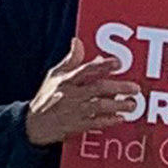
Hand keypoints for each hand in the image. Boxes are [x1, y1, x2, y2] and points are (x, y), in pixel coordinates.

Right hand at [25, 39, 140, 146]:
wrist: (32, 125)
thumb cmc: (46, 96)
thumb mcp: (55, 75)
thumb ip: (71, 59)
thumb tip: (77, 41)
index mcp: (66, 81)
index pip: (86, 70)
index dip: (103, 65)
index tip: (119, 63)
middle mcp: (70, 95)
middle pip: (97, 89)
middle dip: (118, 88)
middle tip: (135, 88)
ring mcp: (73, 111)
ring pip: (98, 106)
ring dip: (117, 105)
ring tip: (132, 104)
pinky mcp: (75, 126)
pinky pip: (95, 123)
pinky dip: (108, 120)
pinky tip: (120, 118)